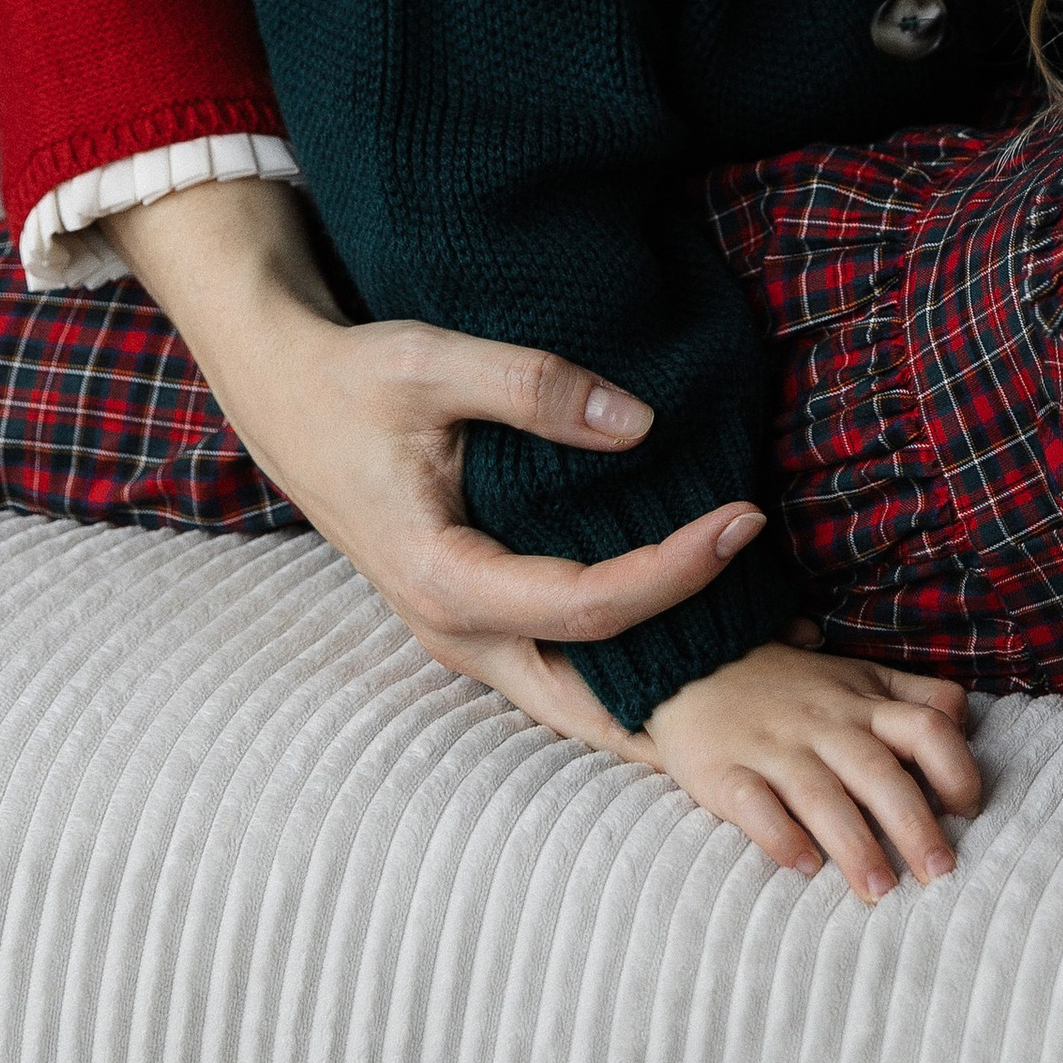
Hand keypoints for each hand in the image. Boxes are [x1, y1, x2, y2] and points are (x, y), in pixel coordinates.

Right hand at [117, 178, 753, 757]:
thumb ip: (534, 386)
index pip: (591, 603)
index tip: (745, 519)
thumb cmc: (355, 376)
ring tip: (754, 666)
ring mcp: (461, 636)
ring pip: (576, 701)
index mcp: (442, 580)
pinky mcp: (473, 618)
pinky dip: (626, 663)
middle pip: (591, 700)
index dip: (677, 569)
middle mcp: (453, 632)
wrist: (284, 394)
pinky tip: (691, 639)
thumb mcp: (433, 361)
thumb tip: (640, 423)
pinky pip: (561, 666)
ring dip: (659, 693)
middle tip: (778, 664)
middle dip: (683, 696)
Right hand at [641, 636, 980, 894]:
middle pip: (880, 772)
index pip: (928, 725)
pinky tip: (803, 867)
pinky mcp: (725, 771)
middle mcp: (826, 724)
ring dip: (854, 844)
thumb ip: (914, 696)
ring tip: (879, 890)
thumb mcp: (859, 676)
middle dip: (914, 825)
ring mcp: (775, 748)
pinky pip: (755, 805)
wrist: (695, 664)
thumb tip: (966, 726)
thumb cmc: (793, 684)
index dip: (957, 768)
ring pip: (821, 796)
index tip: (968, 811)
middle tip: (940, 874)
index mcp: (865, 702)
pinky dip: (780, 836)